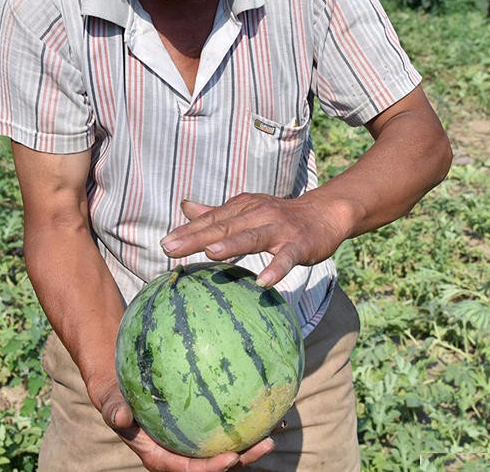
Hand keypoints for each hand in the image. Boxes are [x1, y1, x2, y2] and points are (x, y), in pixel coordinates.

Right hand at [93, 379, 274, 470]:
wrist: (120, 387)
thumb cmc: (115, 396)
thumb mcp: (110, 401)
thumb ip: (113, 409)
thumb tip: (120, 418)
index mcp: (160, 456)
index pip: (188, 470)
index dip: (211, 468)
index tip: (231, 457)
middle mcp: (181, 453)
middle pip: (216, 462)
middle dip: (243, 458)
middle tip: (267, 443)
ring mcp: (193, 440)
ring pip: (226, 444)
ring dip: (251, 440)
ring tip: (277, 425)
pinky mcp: (201, 425)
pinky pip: (224, 423)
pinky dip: (244, 416)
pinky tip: (264, 398)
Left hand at [160, 194, 347, 287]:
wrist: (324, 213)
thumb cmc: (279, 216)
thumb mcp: (246, 210)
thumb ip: (216, 212)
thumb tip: (185, 207)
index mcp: (243, 207)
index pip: (212, 220)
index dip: (188, 231)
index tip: (165, 243)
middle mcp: (258, 214)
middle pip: (225, 227)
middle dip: (197, 238)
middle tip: (171, 249)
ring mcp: (279, 229)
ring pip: (253, 237)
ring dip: (233, 245)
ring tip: (212, 254)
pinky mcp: (299, 244)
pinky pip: (287, 257)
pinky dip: (276, 268)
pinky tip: (263, 282)